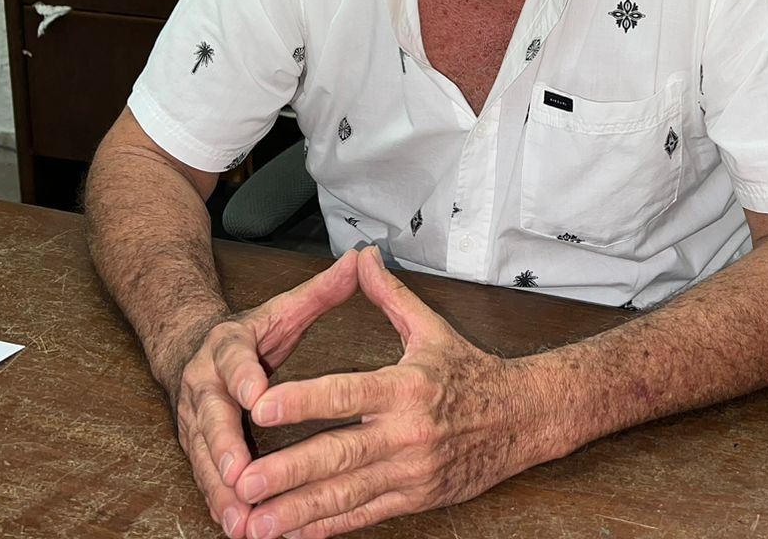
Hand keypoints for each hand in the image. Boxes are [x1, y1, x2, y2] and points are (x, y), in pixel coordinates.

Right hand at [171, 250, 361, 538]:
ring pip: (204, 458)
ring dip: (221, 490)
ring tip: (242, 519)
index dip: (244, 378)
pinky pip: (208, 481)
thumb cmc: (248, 337)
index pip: (234, 360)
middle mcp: (205, 386)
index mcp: (227, 347)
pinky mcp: (198, 450)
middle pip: (210, 419)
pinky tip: (241, 529)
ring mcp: (195, 422)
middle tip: (241, 475)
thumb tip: (360, 260)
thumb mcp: (280, 310)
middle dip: (224, 449)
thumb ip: (320, 292)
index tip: (257, 396)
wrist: (189, 349)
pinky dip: (222, 506)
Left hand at [236, 245, 545, 538]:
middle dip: (288, 471)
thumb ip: (389, 296)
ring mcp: (411, 472)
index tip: (261, 406)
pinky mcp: (416, 499)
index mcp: (406, 387)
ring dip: (298, 510)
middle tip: (244, 482)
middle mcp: (407, 433)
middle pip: (340, 454)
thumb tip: (361, 257)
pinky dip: (329, 527)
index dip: (303, 401)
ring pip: (347, 494)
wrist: (523, 418)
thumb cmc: (472, 373)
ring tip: (256, 523)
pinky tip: (294, 533)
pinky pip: (366, 516)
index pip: (346, 393)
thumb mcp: (431, 329)